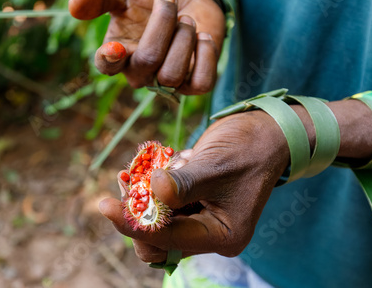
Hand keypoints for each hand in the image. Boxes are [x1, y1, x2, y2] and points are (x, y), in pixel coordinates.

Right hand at [69, 0, 225, 93]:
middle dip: (162, 25)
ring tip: (187, 19)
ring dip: (184, 38)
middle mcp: (140, 72)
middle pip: (148, 61)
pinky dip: (205, 57)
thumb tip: (73, 7)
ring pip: (173, 73)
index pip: (106, 66)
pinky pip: (201, 84)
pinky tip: (203, 37)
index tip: (114, 47)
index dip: (109, 60)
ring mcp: (168, 80)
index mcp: (117, 52)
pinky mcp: (195, 84)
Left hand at [99, 110, 289, 262]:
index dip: (134, 224)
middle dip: (136, 213)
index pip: (169, 239)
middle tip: (122, 183)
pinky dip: (153, 186)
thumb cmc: (248, 148)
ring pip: (158, 220)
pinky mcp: (195, 201)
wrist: (266, 133)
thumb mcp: (216, 165)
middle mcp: (211, 232)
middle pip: (159, 239)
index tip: (104, 206)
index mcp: (222, 234)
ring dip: (142, 197)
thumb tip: (151, 191)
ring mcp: (202, 217)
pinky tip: (152, 166)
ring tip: (133, 171)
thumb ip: (183, 184)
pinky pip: (165, 203)